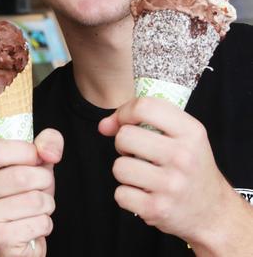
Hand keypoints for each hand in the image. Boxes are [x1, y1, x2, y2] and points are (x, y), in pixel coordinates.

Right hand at [0, 129, 63, 256]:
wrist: (19, 239)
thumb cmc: (23, 196)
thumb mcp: (33, 162)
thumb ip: (45, 142)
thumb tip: (49, 152)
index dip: (26, 151)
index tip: (35, 158)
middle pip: (20, 175)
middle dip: (43, 180)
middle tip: (38, 187)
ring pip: (34, 200)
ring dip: (46, 203)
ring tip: (34, 208)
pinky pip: (39, 222)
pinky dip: (45, 223)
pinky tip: (31, 225)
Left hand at [99, 97, 238, 248]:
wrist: (214, 212)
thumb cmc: (191, 167)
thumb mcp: (183, 136)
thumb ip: (144, 121)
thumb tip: (104, 125)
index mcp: (191, 132)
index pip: (145, 106)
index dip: (124, 112)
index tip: (123, 122)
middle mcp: (183, 157)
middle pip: (125, 136)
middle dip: (123, 144)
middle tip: (138, 153)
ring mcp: (171, 185)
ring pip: (119, 167)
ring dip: (125, 171)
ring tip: (143, 175)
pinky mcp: (158, 209)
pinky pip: (120, 194)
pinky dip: (127, 195)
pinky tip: (144, 194)